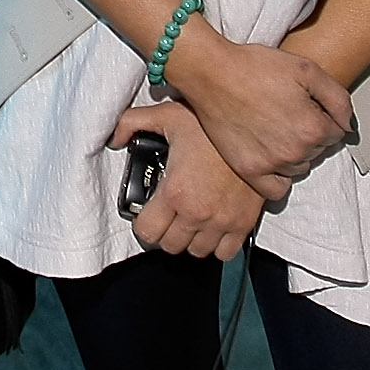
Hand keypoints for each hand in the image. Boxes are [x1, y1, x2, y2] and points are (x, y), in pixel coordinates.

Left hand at [111, 104, 264, 259]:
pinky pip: (225, 253)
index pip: (147, 232)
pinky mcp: (245, 223)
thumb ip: (131, 124)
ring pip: (197, 251)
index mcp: (174, 193)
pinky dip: (217, 245)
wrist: (255, 128)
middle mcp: (197, 213)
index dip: (143, 224)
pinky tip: (212, 227)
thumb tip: (114, 138)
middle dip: (165, 232)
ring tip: (190, 220)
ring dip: (190, 239)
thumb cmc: (210, 124)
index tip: (146, 214)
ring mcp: (223, 221)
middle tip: (168, 216)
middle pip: (170, 246)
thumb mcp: (166, 116)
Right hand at [159, 24, 353, 203]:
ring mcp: (271, 164)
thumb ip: (338, 99)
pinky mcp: (249, 170)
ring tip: (276, 129)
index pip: (336, 132)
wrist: (212, 73)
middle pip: (319, 150)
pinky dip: (280, 178)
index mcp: (313, 127)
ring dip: (295, 152)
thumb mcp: (306, 69)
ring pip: (300, 167)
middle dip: (310, 133)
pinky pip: (277, 190)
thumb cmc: (255, 67)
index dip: (322, 115)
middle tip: (287, 112)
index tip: (304, 104)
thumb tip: (348, 125)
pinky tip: (273, 159)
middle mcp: (295, 151)